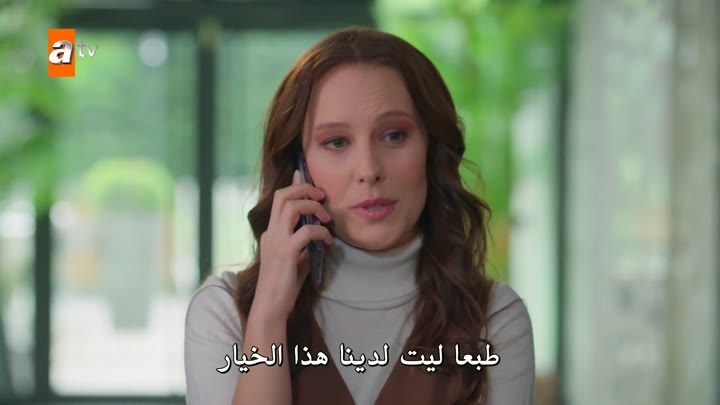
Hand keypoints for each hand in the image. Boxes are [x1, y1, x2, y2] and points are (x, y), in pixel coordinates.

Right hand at [252, 170, 332, 323]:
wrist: (271, 307)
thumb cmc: (284, 286)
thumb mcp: (295, 259)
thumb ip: (303, 244)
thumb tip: (318, 232)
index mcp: (271, 233)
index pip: (280, 199)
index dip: (295, 185)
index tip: (306, 178)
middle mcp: (271, 233)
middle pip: (283, 195)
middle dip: (305, 189)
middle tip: (322, 196)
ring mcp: (276, 241)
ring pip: (291, 206)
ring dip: (313, 207)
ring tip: (326, 218)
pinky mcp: (285, 252)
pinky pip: (306, 231)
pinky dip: (320, 232)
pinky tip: (328, 241)